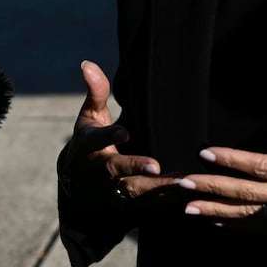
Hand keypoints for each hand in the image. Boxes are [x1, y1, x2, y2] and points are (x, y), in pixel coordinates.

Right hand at [57, 60, 172, 204]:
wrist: (78, 183)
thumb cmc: (90, 139)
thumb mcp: (89, 116)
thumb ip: (95, 91)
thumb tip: (87, 63)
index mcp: (90, 145)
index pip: (97, 140)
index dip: (109, 136)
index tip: (124, 132)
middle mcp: (100, 170)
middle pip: (116, 170)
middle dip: (135, 168)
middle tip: (156, 167)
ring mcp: (113, 188)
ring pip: (135, 190)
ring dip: (157, 188)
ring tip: (182, 181)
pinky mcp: (127, 201)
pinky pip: (147, 203)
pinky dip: (166, 199)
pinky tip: (187, 192)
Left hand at [177, 95, 266, 227]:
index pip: (262, 165)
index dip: (233, 160)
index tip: (206, 153)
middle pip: (246, 192)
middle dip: (212, 188)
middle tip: (182, 184)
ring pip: (248, 214)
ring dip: (217, 212)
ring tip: (188, 209)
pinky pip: (262, 230)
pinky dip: (237, 227)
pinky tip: (217, 225)